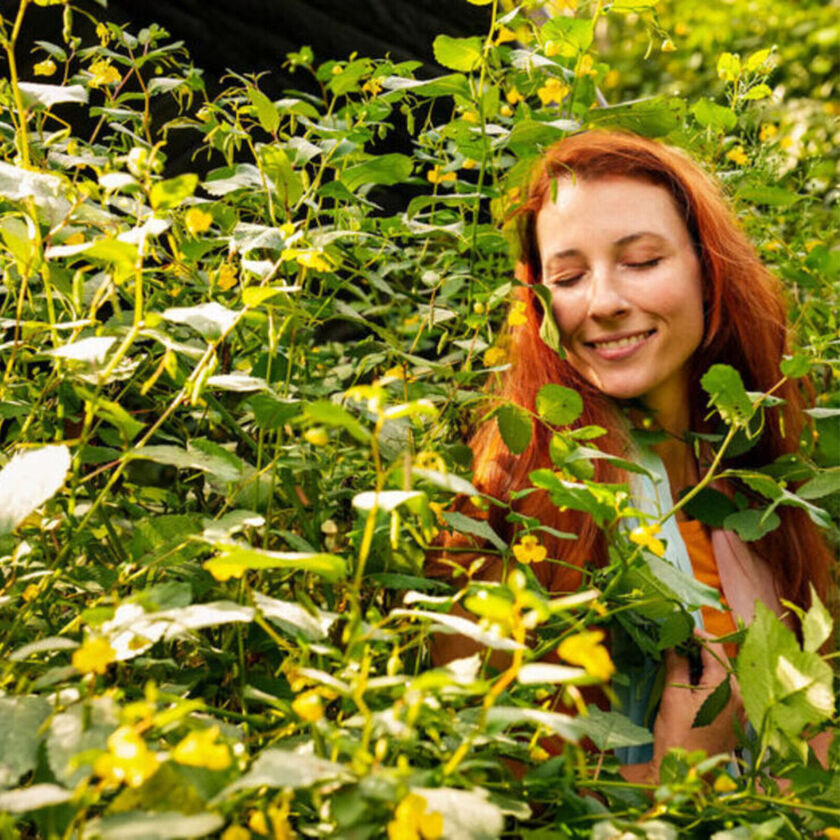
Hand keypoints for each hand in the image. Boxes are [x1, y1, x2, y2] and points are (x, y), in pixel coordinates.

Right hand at [652, 631, 743, 772]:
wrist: (686, 773)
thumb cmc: (678, 734)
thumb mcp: (674, 694)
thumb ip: (677, 664)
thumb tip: (674, 643)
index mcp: (726, 686)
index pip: (714, 648)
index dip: (696, 634)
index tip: (679, 626)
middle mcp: (741, 696)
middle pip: (721, 661)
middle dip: (699, 649)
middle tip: (676, 642)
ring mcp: (741, 710)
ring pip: (724, 677)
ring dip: (705, 666)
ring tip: (681, 661)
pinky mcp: (736, 721)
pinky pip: (726, 692)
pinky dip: (710, 683)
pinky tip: (692, 683)